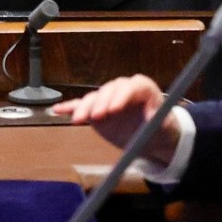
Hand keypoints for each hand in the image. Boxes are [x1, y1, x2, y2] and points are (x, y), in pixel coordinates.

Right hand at [53, 74, 178, 165]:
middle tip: (96, 117)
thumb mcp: (163, 125)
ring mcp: (107, 99)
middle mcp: (122, 90)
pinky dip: (70, 107)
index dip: (121, 96)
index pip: (131, 87)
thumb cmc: (159, 127)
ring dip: (84, 107)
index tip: (114, 110)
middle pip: (109, 91)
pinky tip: (58, 110)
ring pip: (93, 98)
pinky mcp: (96, 109)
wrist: (151, 135)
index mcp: (142, 88)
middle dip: (101, 103)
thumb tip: (151, 117)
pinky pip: (82, 106)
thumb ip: (157, 119)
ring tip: (78, 120)